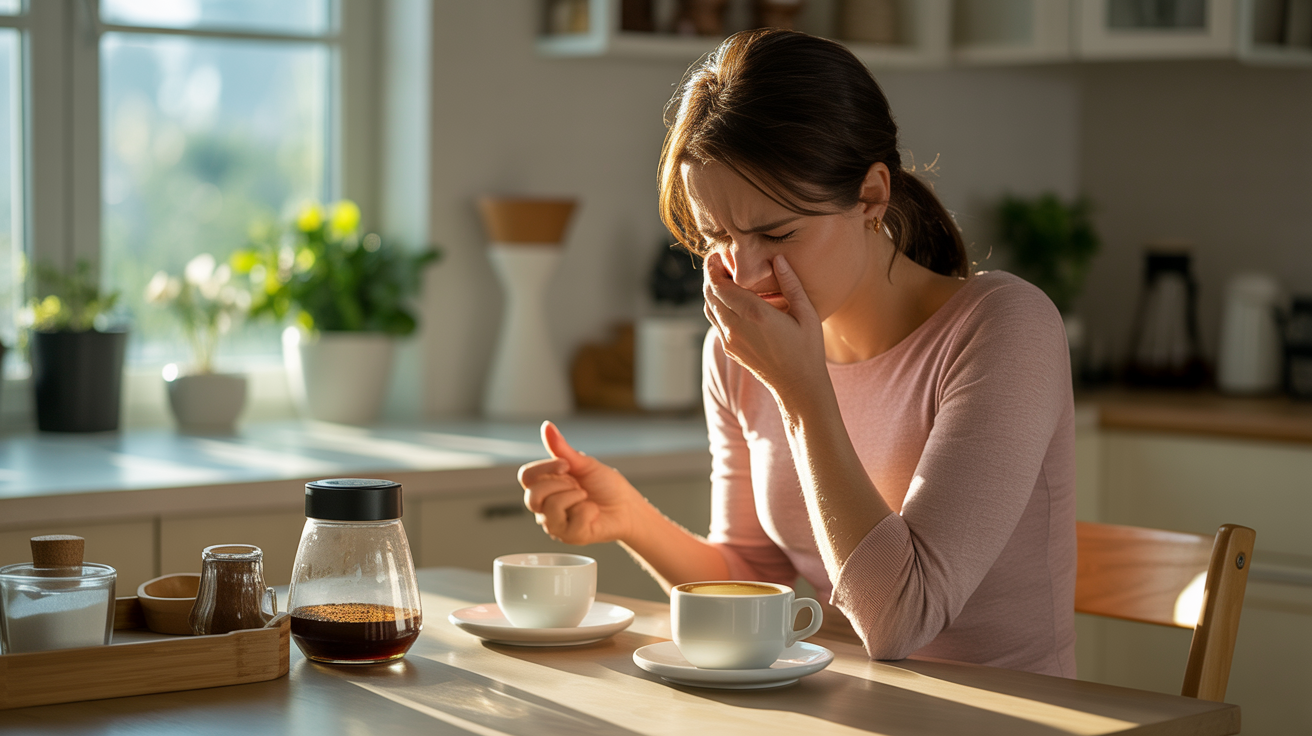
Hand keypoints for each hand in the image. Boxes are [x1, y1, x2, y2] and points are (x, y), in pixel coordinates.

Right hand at [518, 421, 645, 545]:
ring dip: (574, 497)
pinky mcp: (570, 536)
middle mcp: (546, 506)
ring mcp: (556, 523)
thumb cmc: (607, 486)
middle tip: (578, 485)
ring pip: (549, 509)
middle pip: (531, 497)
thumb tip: (547, 426)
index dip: (543, 469)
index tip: (566, 465)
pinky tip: (593, 512)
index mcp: (547, 485)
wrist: (628, 506)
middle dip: (560, 485)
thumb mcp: (584, 464)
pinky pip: (569, 523)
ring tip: (586, 497)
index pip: (526, 477)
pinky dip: (587, 512)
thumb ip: (562, 449)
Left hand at [703, 252, 826, 401]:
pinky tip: (731, 300)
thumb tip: (778, 258)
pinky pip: (716, 322)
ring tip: (723, 277)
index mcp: (755, 314)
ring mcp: (730, 340)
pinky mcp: (730, 349)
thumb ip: (791, 284)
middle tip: (719, 260)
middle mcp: (736, 327)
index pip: (721, 285)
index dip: (714, 267)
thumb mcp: (806, 313)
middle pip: (710, 294)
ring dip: (712, 291)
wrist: (798, 386)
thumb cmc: (807, 349)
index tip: (718, 253)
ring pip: (709, 309)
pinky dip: (717, 306)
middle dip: (710, 275)